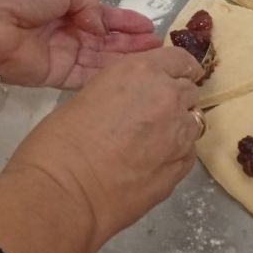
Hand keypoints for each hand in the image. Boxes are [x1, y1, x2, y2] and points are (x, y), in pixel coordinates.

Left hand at [0, 0, 160, 88]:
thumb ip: (91, 5)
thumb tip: (101, 26)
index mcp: (67, 5)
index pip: (103, 16)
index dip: (126, 22)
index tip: (150, 27)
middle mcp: (67, 31)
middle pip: (106, 40)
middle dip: (132, 42)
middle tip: (159, 47)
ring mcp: (62, 54)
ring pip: (101, 59)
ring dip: (126, 59)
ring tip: (154, 59)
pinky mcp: (55, 76)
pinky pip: (87, 77)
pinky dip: (108, 76)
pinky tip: (131, 74)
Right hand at [3, 47, 204, 247]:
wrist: (64, 192)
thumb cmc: (59, 143)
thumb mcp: (91, 94)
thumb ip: (125, 90)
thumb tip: (136, 99)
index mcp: (142, 72)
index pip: (180, 60)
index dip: (179, 69)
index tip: (178, 77)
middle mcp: (169, 97)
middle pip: (188, 91)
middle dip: (176, 99)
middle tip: (154, 115)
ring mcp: (180, 133)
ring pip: (192, 122)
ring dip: (178, 127)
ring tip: (151, 143)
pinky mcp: (182, 165)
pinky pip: (188, 152)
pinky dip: (176, 153)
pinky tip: (153, 163)